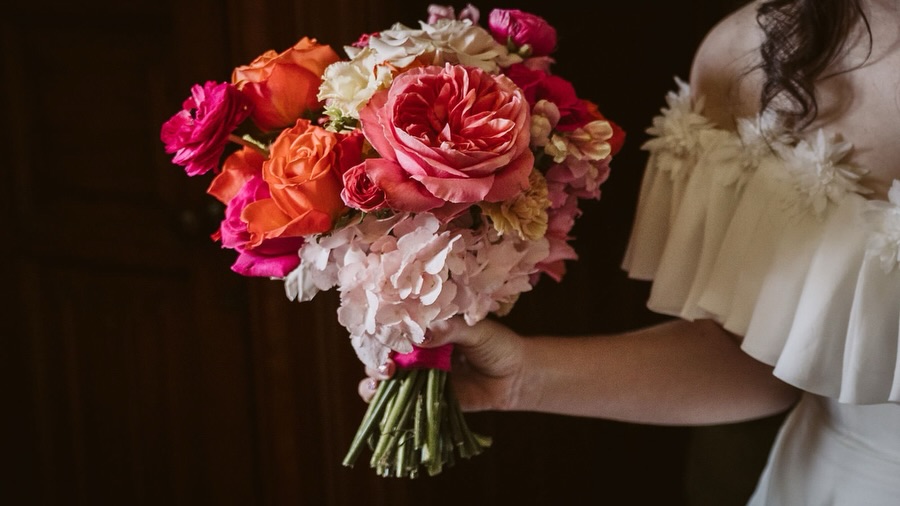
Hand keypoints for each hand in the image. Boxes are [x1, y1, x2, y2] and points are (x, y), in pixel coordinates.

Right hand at [358, 317, 525, 411]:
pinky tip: (377, 397)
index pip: (394, 326)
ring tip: (381, 380)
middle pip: (383, 351)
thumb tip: (422, 334)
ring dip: (373, 378)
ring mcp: (417, 373)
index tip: (383, 337)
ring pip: (383, 376)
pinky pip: (397, 400)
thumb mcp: (476, 331)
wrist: (516, 376)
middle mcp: (416, 349)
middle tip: (386, 366)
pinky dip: (382, 400)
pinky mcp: (423, 397)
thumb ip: (451, 330)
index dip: (383, 331)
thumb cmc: (498, 345)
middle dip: (376, 357)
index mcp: (426, 327)